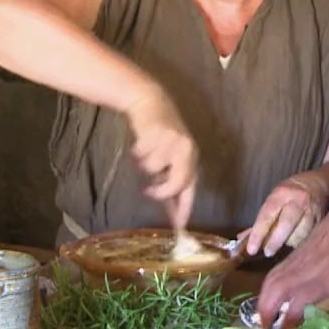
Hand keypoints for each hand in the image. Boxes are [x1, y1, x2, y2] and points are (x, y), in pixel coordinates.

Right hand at [124, 86, 197, 227]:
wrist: (150, 102)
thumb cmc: (160, 135)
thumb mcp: (169, 159)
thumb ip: (169, 184)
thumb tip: (171, 213)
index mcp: (191, 158)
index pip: (190, 188)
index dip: (184, 208)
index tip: (179, 226)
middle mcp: (186, 150)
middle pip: (177, 182)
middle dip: (161, 191)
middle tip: (148, 191)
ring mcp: (172, 140)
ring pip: (154, 168)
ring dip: (144, 164)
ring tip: (145, 154)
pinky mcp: (157, 131)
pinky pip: (142, 154)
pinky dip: (137, 152)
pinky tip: (140, 142)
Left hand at [242, 174, 328, 256]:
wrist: (319, 183)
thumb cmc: (291, 192)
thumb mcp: (275, 198)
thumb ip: (262, 219)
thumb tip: (243, 238)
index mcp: (281, 194)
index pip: (267, 216)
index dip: (258, 234)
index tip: (251, 249)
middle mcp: (297, 201)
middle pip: (285, 225)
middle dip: (274, 242)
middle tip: (267, 252)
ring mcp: (311, 210)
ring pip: (299, 234)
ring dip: (290, 242)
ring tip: (285, 242)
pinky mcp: (322, 220)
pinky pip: (310, 237)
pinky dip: (301, 242)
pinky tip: (296, 241)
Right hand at [255, 190, 328, 328]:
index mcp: (327, 276)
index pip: (300, 301)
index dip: (289, 320)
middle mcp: (307, 269)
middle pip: (277, 289)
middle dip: (266, 311)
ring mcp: (298, 261)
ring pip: (272, 280)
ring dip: (262, 301)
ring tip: (261, 320)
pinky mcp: (294, 256)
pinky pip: (275, 272)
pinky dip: (267, 288)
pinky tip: (268, 300)